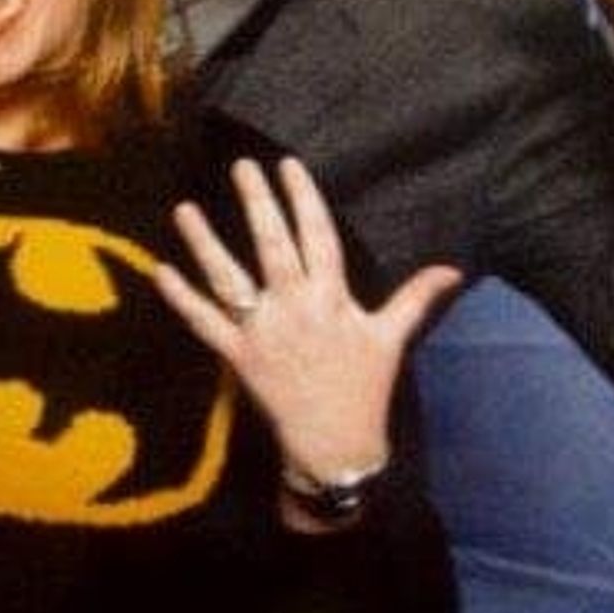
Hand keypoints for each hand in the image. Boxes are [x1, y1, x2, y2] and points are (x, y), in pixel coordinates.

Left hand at [152, 156, 460, 511]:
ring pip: (229, 279)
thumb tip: (453, 269)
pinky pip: (205, 324)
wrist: (336, 447)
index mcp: (332, 299)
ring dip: (205, 244)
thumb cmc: (364, 388)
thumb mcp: (391, 339)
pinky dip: (182, 299)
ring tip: (184, 209)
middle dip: (257, 204)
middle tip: (241, 166)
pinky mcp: (238, 357)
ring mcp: (262, 332)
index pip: (318, 236)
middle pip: (272, 246)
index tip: (288, 165)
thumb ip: (414, 297)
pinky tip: (161, 271)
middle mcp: (295, 308)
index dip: (303, 198)